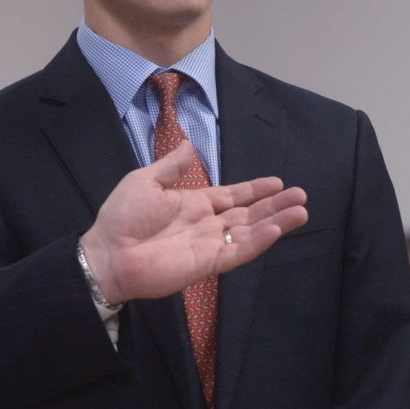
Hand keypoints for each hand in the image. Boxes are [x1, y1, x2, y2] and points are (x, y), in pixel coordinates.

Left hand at [81, 141, 307, 304]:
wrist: (108, 252)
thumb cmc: (122, 217)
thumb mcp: (145, 181)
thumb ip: (171, 167)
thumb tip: (188, 144)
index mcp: (192, 204)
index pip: (231, 196)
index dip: (254, 189)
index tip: (278, 182)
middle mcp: (205, 224)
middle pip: (248, 214)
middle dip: (274, 205)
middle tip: (301, 195)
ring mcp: (208, 244)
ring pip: (250, 232)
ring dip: (275, 222)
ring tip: (301, 211)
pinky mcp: (208, 264)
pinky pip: (238, 251)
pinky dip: (258, 241)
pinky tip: (276, 229)